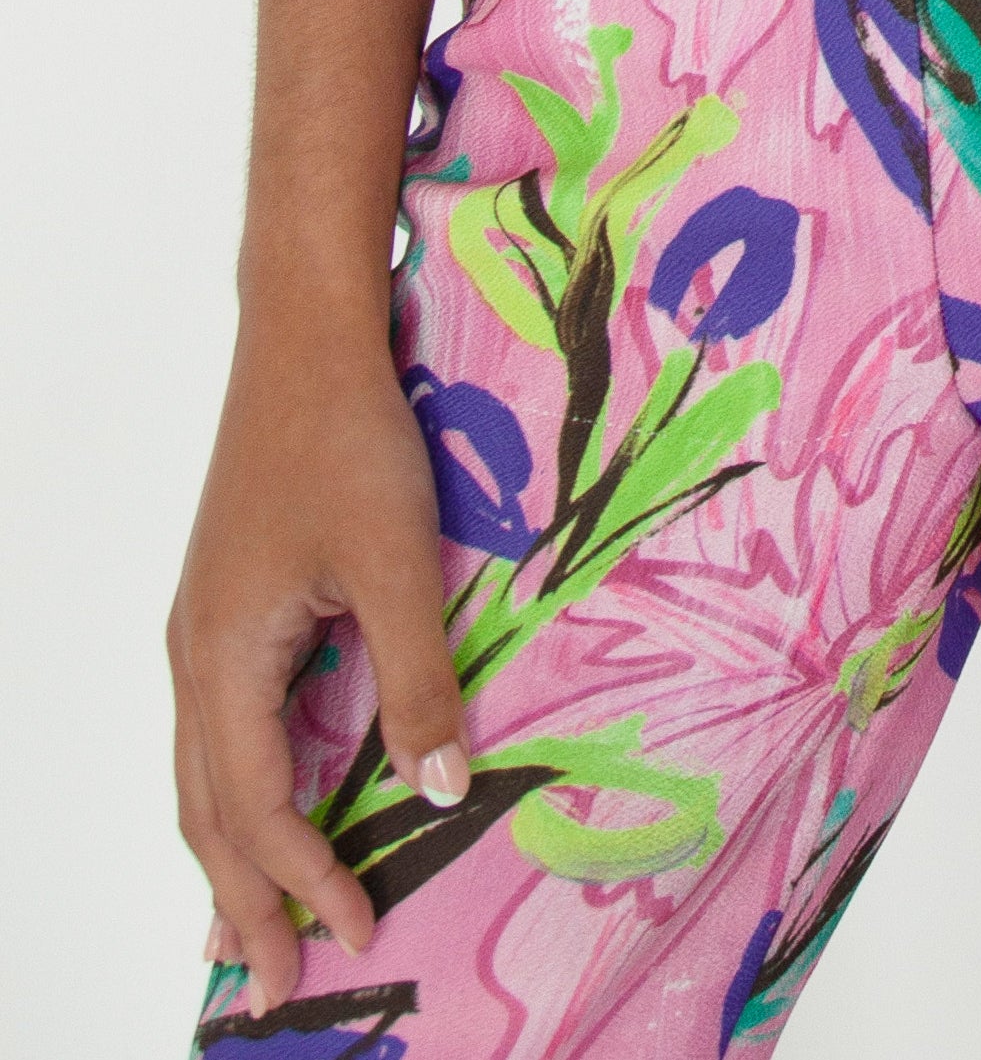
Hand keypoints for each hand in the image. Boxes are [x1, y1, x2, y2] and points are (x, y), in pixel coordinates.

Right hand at [170, 311, 468, 1008]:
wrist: (304, 338)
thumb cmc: (350, 437)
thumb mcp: (399, 560)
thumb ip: (418, 679)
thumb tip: (441, 791)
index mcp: (224, 659)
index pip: (255, 808)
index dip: (304, 878)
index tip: (356, 935)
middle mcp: (196, 657)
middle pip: (208, 811)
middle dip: (244, 901)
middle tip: (274, 986)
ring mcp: (203, 630)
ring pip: (203, 775)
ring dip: (230, 856)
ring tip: (246, 932)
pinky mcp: (227, 604)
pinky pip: (219, 729)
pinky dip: (236, 791)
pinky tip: (262, 805)